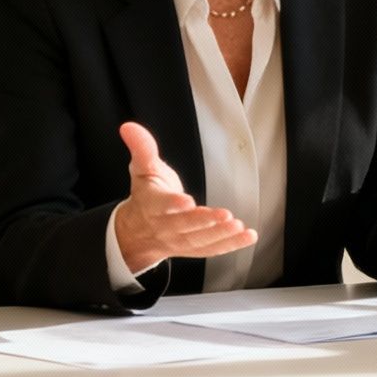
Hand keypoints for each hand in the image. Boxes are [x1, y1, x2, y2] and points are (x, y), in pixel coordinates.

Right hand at [112, 121, 255, 275]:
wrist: (138, 231)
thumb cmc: (146, 195)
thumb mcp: (142, 169)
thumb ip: (141, 148)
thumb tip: (129, 127)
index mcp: (152, 204)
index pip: (161, 206)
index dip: (173, 204)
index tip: (187, 201)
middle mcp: (165, 226)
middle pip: (184, 226)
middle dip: (204, 221)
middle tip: (224, 215)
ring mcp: (179, 240)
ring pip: (199, 241)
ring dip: (220, 235)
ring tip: (237, 226)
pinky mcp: (193, 248)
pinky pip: (212, 249)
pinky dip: (231, 244)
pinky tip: (247, 236)